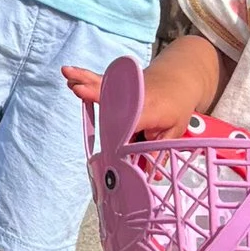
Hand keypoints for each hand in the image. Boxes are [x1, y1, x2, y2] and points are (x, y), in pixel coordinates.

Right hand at [63, 65, 198, 138]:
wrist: (179, 78)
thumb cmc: (177, 105)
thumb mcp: (174, 130)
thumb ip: (159, 151)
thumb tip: (150, 173)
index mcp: (148, 110)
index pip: (129, 126)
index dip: (120, 138)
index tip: (113, 150)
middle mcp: (133, 97)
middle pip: (111, 99)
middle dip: (96, 96)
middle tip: (80, 90)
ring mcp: (124, 89)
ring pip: (103, 87)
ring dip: (86, 83)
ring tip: (71, 80)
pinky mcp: (117, 85)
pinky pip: (100, 82)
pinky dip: (85, 78)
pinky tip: (71, 77)